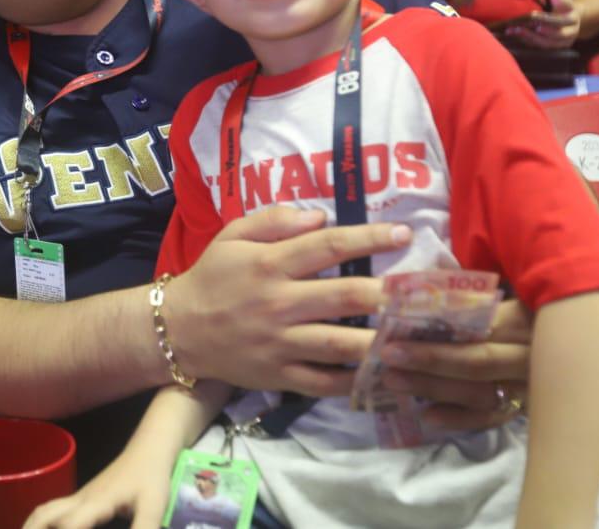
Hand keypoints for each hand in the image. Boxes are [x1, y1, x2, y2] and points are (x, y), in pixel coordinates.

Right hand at [24, 447, 172, 528]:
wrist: (148, 449)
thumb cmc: (151, 477)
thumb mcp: (154, 506)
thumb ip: (144, 528)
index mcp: (96, 503)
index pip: (70, 525)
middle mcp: (81, 500)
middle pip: (45, 515)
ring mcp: (80, 497)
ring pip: (46, 510)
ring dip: (33, 525)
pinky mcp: (84, 497)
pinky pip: (54, 509)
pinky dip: (43, 522)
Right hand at [166, 206, 409, 394]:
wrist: (177, 330)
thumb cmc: (212, 277)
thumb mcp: (232, 236)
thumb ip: (274, 221)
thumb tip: (321, 216)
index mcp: (269, 264)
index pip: (327, 246)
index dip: (369, 239)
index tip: (403, 235)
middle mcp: (279, 303)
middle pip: (344, 296)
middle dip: (388, 292)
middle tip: (422, 290)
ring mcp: (280, 344)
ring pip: (341, 344)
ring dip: (382, 339)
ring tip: (413, 335)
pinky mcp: (279, 376)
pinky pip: (324, 382)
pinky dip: (355, 380)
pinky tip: (381, 371)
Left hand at [378, 298, 532, 429]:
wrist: (574, 343)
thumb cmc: (529, 307)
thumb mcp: (503, 290)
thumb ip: (461, 290)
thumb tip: (409, 284)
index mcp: (526, 317)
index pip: (477, 321)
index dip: (437, 319)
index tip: (395, 319)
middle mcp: (532, 354)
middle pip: (478, 360)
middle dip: (430, 359)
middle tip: (386, 355)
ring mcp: (531, 386)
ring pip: (481, 392)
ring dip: (435, 388)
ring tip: (394, 381)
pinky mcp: (527, 407)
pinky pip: (491, 417)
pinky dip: (460, 418)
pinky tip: (427, 417)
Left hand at [501, 0, 581, 48]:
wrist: (571, 22)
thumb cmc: (565, 9)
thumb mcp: (566, 2)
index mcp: (573, 22)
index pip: (559, 22)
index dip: (546, 20)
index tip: (532, 17)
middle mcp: (569, 35)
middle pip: (552, 37)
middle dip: (535, 33)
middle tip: (518, 29)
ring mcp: (562, 44)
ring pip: (545, 44)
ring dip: (528, 39)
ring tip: (513, 32)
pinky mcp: (553, 49)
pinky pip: (540, 48)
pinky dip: (527, 42)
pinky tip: (515, 36)